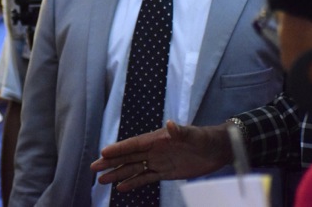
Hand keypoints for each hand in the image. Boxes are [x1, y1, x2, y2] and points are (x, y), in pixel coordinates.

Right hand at [90, 120, 234, 191]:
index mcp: (158, 139)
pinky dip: (133, 183)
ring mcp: (159, 161)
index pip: (134, 144)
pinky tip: (121, 187)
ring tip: (101, 180)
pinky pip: (145, 178)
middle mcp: (155, 150)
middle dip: (111, 162)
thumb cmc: (205, 138)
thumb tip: (170, 124)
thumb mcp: (193, 135)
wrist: (217, 150)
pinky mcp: (166, 172)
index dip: (119, 148)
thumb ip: (180, 131)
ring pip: (133, 169)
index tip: (103, 152)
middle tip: (94, 167)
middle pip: (128, 157)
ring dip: (118, 174)